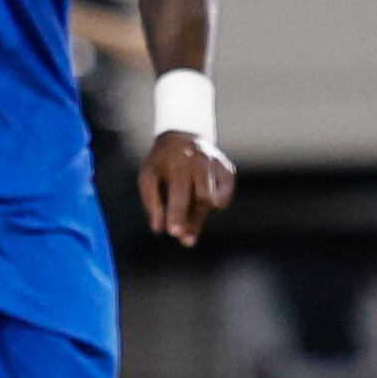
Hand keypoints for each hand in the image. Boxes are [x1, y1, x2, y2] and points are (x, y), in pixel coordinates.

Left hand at [140, 129, 234, 245]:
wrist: (182, 136)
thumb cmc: (162, 162)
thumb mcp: (148, 176)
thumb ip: (151, 202)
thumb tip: (158, 228)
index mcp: (178, 162)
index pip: (180, 192)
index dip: (177, 213)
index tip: (174, 233)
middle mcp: (201, 161)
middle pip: (202, 198)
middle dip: (193, 221)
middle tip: (186, 241)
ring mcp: (217, 165)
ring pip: (214, 199)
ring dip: (201, 217)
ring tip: (190, 233)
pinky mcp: (228, 170)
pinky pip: (226, 194)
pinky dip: (218, 204)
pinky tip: (205, 209)